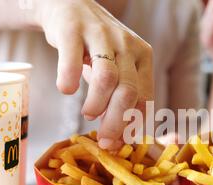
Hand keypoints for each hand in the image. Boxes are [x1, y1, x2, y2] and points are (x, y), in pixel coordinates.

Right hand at [36, 0, 152, 148]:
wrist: (69, 6)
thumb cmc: (94, 48)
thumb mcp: (115, 70)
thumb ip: (118, 100)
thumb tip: (116, 140)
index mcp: (142, 57)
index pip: (145, 98)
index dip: (132, 125)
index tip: (117, 143)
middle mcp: (127, 45)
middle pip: (129, 92)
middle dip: (117, 122)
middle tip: (104, 140)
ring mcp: (102, 35)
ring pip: (108, 78)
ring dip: (97, 104)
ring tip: (87, 115)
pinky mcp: (74, 29)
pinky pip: (73, 57)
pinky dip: (69, 78)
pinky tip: (66, 90)